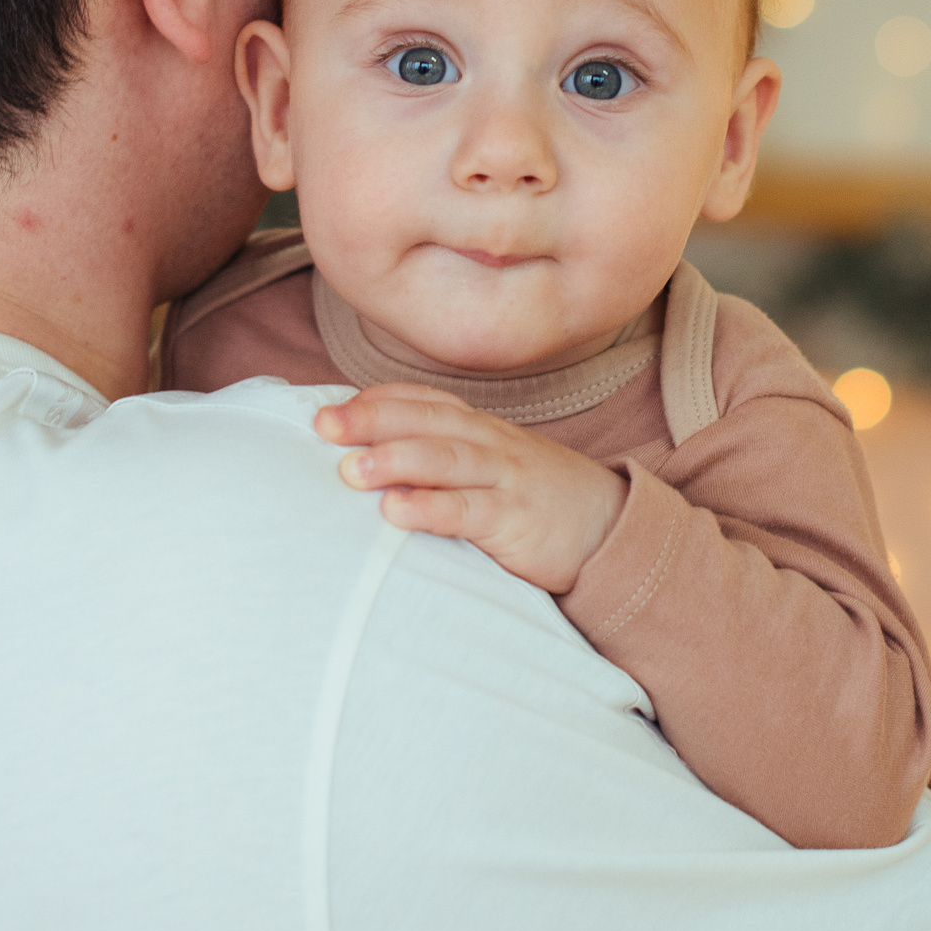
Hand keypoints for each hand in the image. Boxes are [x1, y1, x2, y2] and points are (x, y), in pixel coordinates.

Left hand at [314, 382, 629, 594]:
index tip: (324, 410)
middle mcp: (488, 442)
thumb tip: (360, 462)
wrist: (609, 527)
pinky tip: (396, 512)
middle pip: (425, 421)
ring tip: (350, 469)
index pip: (421, 402)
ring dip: (395, 459)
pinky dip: (432, 508)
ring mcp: (505, 477)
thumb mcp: (486, 467)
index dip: (374, 402)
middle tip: (322, 427)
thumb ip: (436, 460)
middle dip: (371, 420)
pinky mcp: (518, 518)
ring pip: (446, 458)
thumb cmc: (531, 499)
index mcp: (476, 427)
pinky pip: (471, 510)